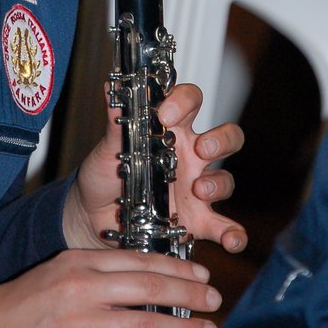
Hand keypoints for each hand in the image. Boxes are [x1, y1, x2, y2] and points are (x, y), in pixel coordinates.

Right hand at [0, 249, 221, 327]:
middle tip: (212, 299)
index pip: (139, 260)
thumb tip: (137, 281)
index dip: (175, 267)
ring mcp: (80, 326)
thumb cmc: (18, 303)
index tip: (199, 273)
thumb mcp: (58, 271)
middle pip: (149, 287)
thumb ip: (95, 275)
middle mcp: (84, 289)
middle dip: (188, 293)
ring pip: (143, 325)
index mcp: (81, 263)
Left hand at [65, 82, 246, 252]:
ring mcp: (197, 189)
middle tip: (202, 148)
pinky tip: (231, 240)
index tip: (166, 113)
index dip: (185, 101)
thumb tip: (112, 87)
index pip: (191, 103)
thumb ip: (116, 121)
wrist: (93, 217)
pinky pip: (224, 227)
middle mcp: (190, 158)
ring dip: (219, 183)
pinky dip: (233, 234)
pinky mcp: (196, 221)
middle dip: (221, 139)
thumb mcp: (108, 148)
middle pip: (225, 137)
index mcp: (170, 132)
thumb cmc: (105, 175)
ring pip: (227, 179)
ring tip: (200, 189)